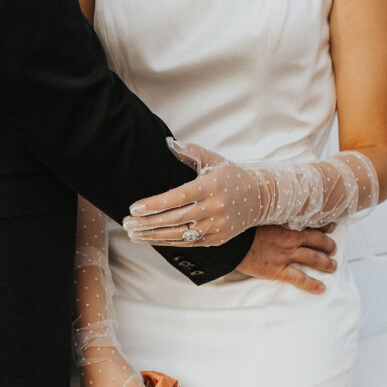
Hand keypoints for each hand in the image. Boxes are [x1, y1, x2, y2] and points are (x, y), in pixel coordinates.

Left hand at [124, 140, 264, 246]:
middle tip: (127, 223)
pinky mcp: (217, 239)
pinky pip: (188, 243)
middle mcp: (214, 209)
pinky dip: (167, 242)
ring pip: (179, 235)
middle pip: (175, 219)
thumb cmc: (231, 176)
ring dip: (153, 236)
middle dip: (147, 223)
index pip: (177, 198)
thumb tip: (168, 142)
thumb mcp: (213, 160)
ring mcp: (217, 226)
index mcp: (211, 186)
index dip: (154, 205)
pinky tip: (151, 239)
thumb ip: (191, 152)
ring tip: (133, 234)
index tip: (134, 208)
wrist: (259, 198)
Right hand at [237, 224, 336, 294]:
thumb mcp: (258, 218)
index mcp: (285, 225)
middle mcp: (290, 239)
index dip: (323, 226)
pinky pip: (300, 278)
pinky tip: (321, 288)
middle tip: (334, 248)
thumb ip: (270, 218)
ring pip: (313, 258)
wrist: (231, 243)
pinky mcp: (278, 270)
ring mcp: (285, 255)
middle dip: (328, 245)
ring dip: (326, 263)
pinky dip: (312, 284)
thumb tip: (272, 215)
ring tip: (333, 266)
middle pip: (316, 241)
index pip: (310, 225)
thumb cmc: (242, 230)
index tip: (331, 227)